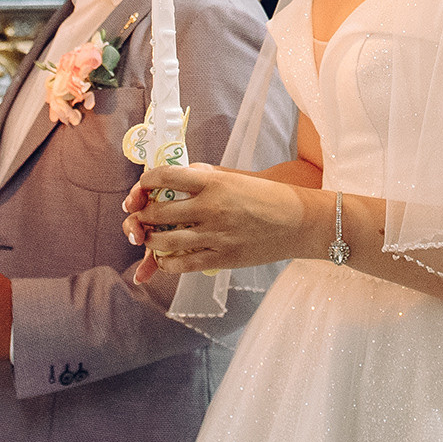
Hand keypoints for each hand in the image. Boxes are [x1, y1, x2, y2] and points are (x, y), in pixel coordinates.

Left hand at [124, 165, 310, 281]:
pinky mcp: (222, 258)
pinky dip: (166, 262)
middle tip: (142, 215)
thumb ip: (204, 176)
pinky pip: (183, 265)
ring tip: (150, 237)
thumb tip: (174, 178)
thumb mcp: (235, 177)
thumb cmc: (269, 196)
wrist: (300, 222)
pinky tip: (165, 258)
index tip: (143, 185)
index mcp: (214, 182)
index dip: (146, 181)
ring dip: (150, 239)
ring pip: (165, 241)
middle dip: (143, 214)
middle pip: (158, 211)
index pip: (166, 176)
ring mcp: (215, 235)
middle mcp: (210, 208)